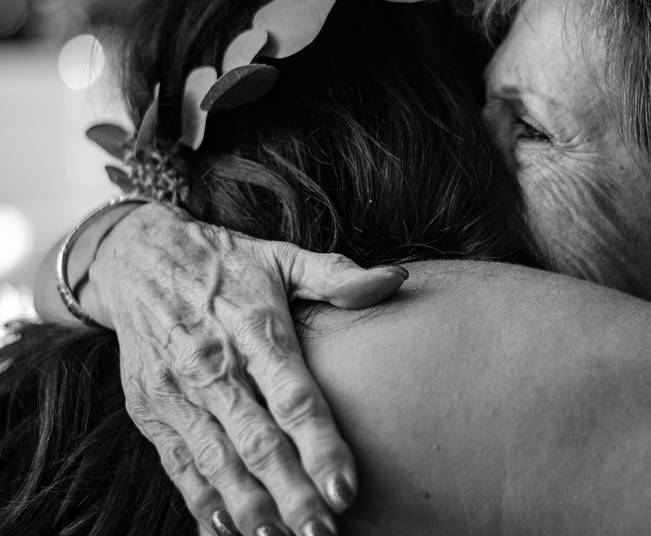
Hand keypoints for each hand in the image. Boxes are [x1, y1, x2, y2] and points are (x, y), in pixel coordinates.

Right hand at [85, 201, 407, 535]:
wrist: (138, 259)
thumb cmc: (227, 262)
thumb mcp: (281, 257)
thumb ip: (336, 275)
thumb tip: (396, 280)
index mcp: (254, 327)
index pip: (292, 395)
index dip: (319, 444)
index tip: (346, 488)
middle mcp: (213, 365)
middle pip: (256, 440)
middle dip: (290, 493)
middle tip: (323, 532)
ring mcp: (177, 392)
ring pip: (217, 461)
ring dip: (250, 507)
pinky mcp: (152, 411)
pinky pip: (179, 465)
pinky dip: (201, 502)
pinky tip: (228, 530)